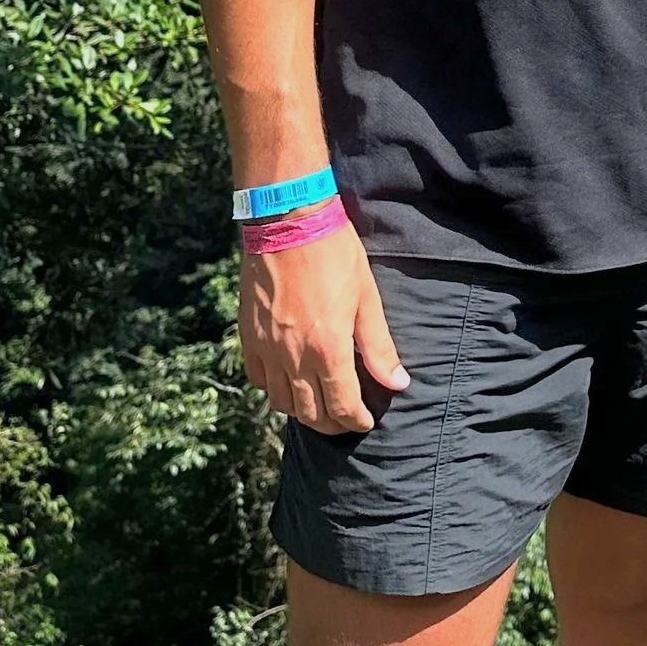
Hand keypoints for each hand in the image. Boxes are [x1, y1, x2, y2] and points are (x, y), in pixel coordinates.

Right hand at [239, 222, 409, 432]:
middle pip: (310, 412)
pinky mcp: (248, 336)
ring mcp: (266, 348)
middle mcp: (293, 356)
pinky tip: (287, 383)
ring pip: (281, 402)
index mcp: (327, 348)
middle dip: (331, 424)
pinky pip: (258, 378)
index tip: (365, 422)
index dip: (355, 420)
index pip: (342, 405)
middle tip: (345, 421)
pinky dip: (273, 389)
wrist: (288, 222)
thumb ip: (379, 346)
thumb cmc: (334, 254)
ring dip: (302, 411)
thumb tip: (398, 384)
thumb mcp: (367, 297)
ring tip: (318, 406)